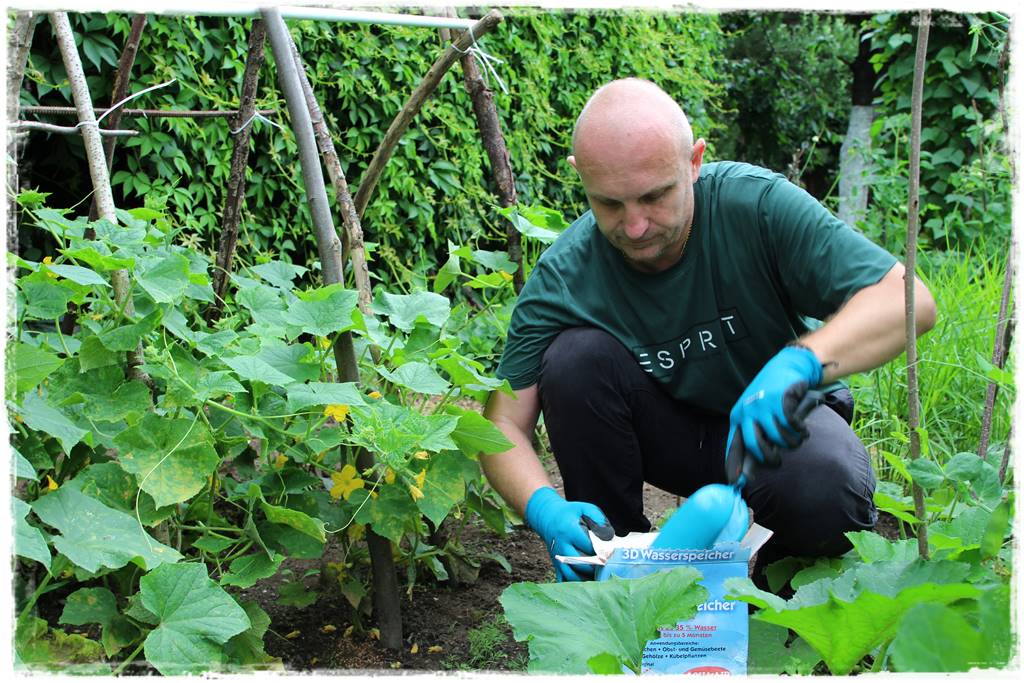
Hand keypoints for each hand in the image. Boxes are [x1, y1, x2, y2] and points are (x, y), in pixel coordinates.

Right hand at [524, 487, 611, 581]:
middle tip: (609, 570)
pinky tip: (587, 586)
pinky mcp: (556, 565)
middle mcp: (562, 546)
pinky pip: (563, 581)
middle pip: (579, 564)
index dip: (601, 553)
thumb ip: (599, 519)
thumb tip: (610, 536)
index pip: (587, 546)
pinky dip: (575, 586)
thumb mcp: (584, 508)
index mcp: (569, 531)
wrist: (548, 517)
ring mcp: (557, 558)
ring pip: (571, 575)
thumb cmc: (570, 513)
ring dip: (586, 580)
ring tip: (600, 579)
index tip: (613, 556)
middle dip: (596, 569)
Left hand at [727, 345, 821, 466]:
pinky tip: (802, 428)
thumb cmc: (771, 393)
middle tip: (777, 461)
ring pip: (777, 437)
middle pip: (754, 445)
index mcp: (738, 416)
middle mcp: (747, 411)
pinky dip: (799, 430)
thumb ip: (754, 432)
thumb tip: (751, 465)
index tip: (734, 483)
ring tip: (795, 437)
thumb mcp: (756, 411)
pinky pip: (791, 426)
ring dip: (790, 442)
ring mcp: (763, 405)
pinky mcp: (780, 400)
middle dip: (768, 458)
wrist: (787, 366)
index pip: (733, 445)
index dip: (733, 465)